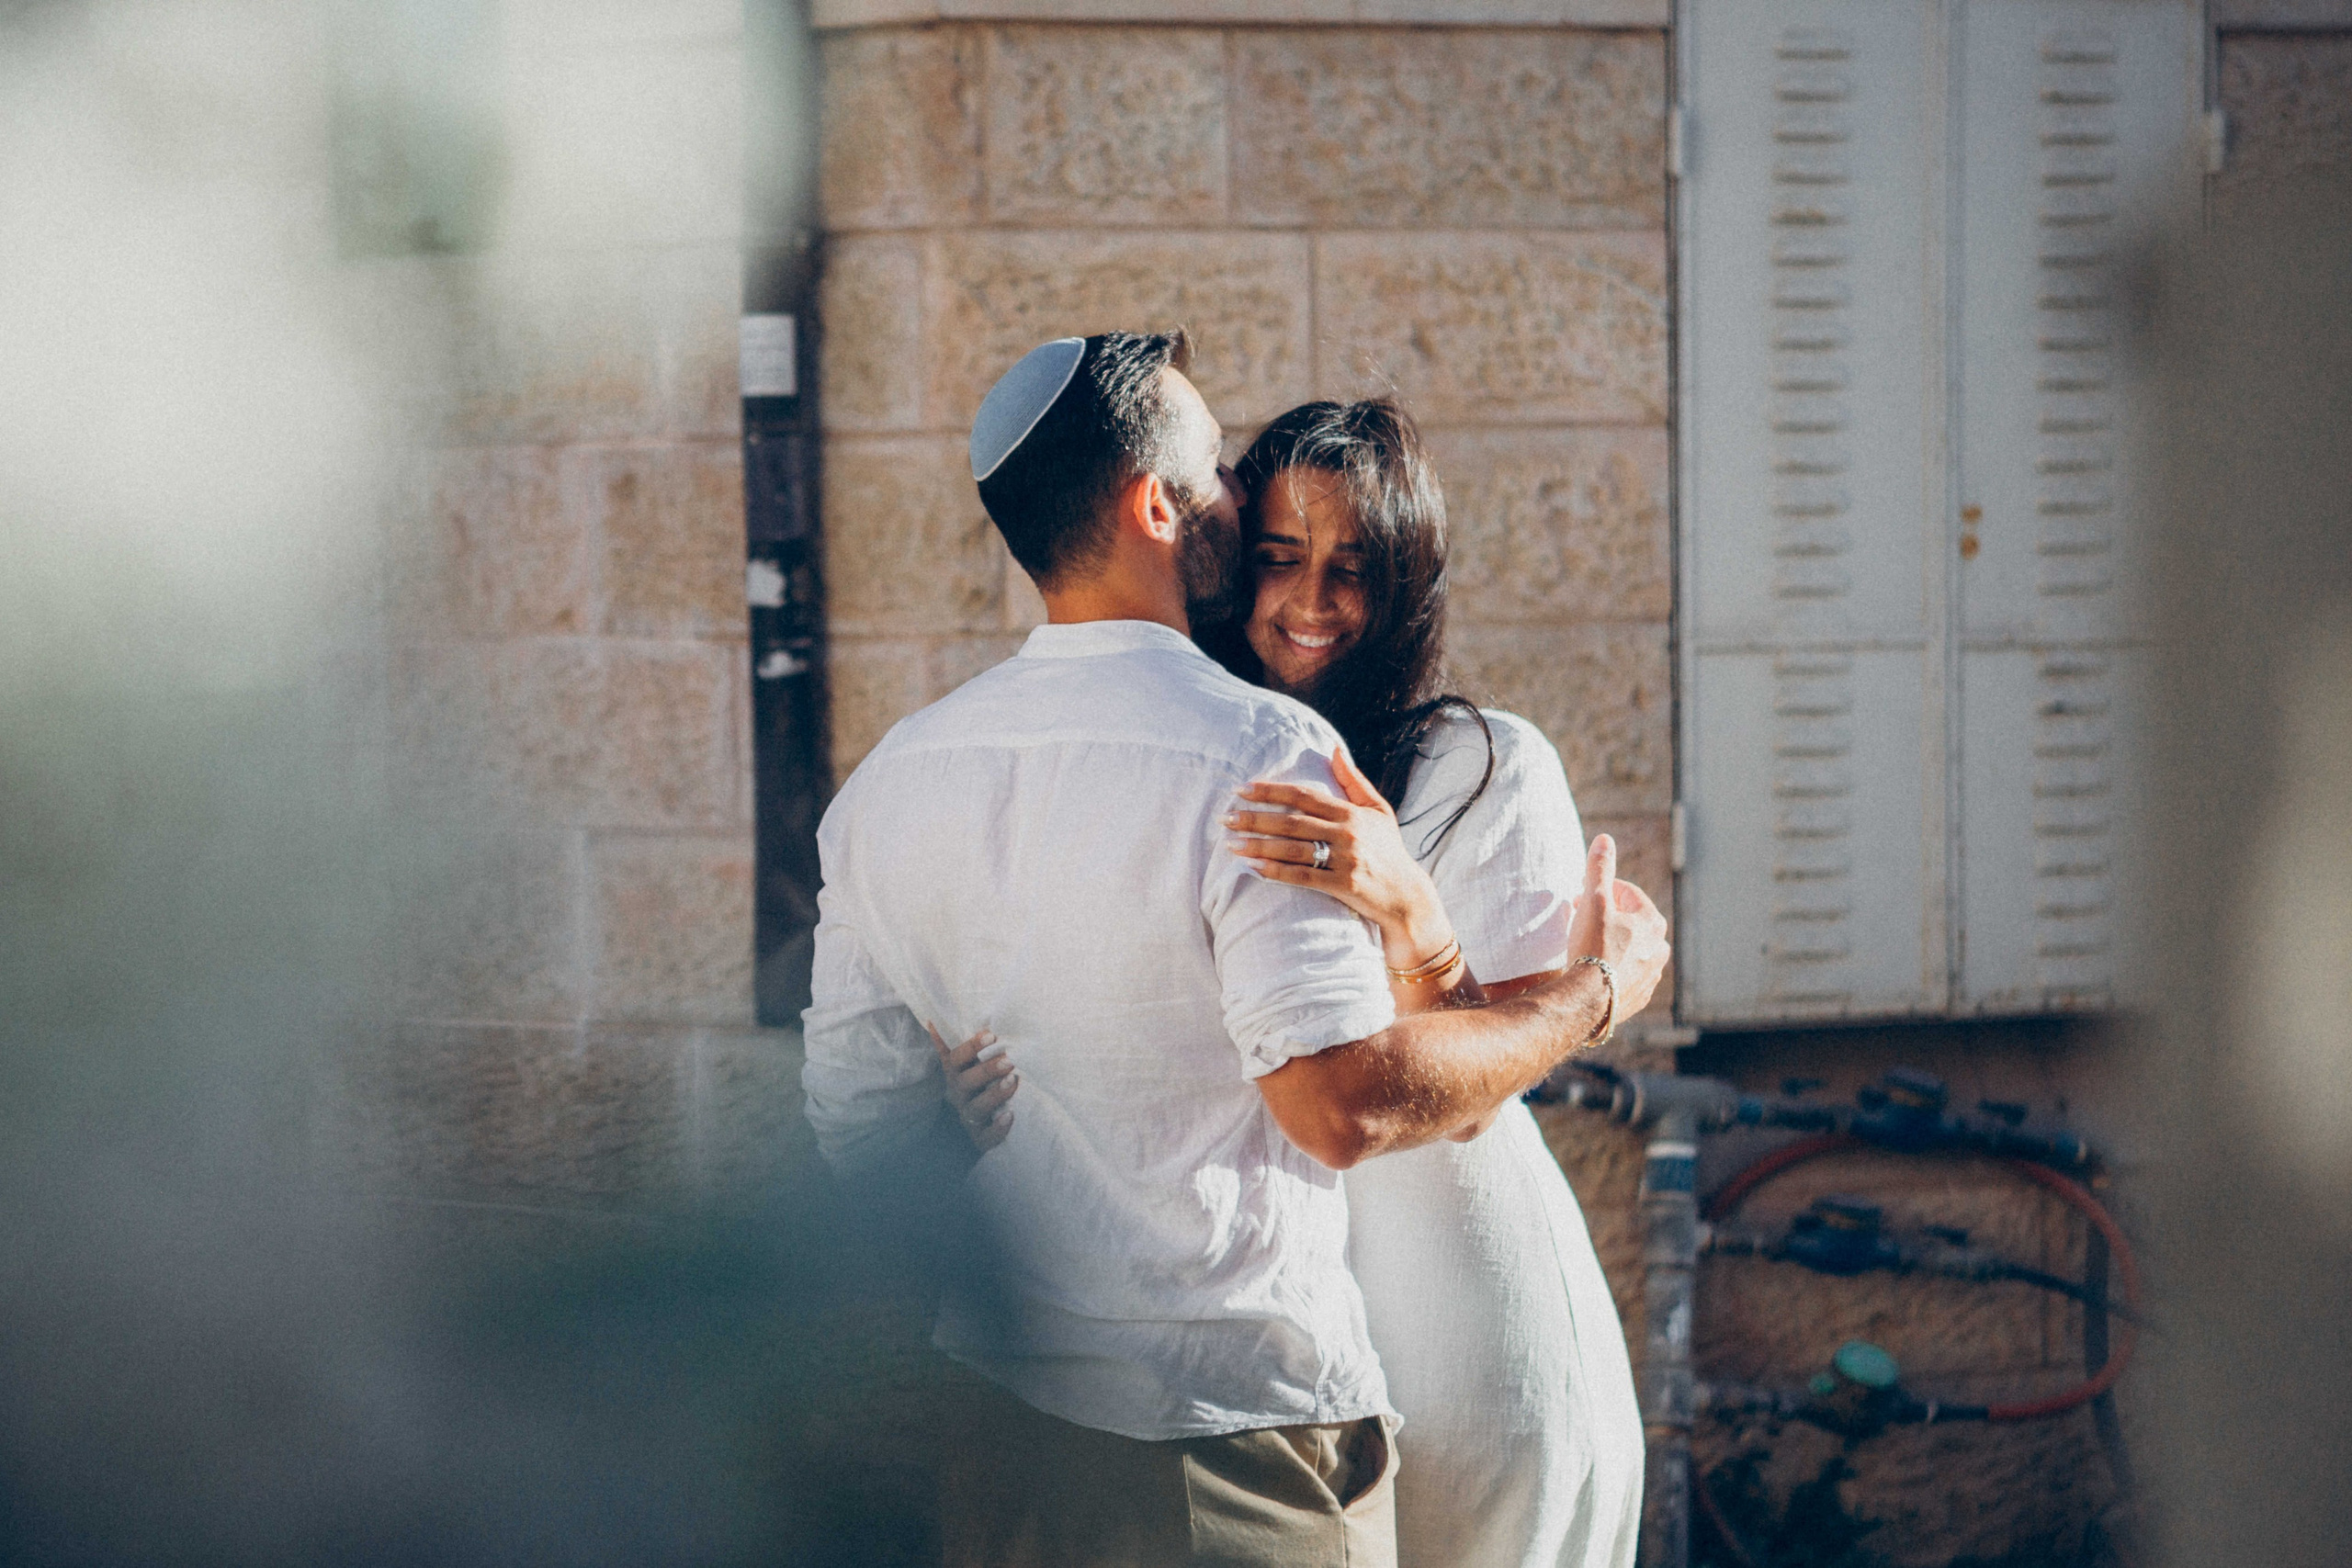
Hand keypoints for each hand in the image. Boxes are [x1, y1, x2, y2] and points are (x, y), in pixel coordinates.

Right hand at [929, 1023, 1017, 1152]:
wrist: (973, 1129)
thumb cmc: (976, 1085)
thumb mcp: (965, 1065)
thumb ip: (954, 1044)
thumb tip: (933, 1019)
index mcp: (956, 1074)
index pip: (955, 1059)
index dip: (970, 1047)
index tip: (990, 1035)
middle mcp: (959, 1095)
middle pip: (965, 1082)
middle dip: (986, 1070)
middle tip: (1008, 1060)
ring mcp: (969, 1118)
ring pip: (976, 1108)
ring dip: (994, 1094)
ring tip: (1013, 1082)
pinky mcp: (980, 1139)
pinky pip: (986, 1136)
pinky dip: (997, 1128)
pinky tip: (1010, 1117)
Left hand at [1226, 749, 1454, 969]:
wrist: (1407, 896)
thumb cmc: (1389, 851)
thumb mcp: (1379, 811)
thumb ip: (1354, 781)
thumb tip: (1334, 749)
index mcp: (1351, 812)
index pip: (1303, 796)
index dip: (1271, 791)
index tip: (1242, 789)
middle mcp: (1347, 832)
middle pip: (1291, 821)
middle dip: (1255, 818)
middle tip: (1226, 816)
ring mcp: (1345, 859)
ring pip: (1292, 849)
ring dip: (1258, 846)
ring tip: (1231, 843)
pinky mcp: (1343, 885)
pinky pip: (1302, 877)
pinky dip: (1276, 873)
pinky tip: (1253, 869)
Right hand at [1563, 835, 1670, 1026]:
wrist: (1589, 1001)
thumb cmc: (1592, 947)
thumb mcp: (1593, 901)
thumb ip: (1599, 869)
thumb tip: (1605, 839)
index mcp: (1652, 921)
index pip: (1628, 893)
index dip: (1602, 889)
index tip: (1581, 894)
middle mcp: (1659, 948)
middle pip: (1632, 922)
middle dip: (1610, 916)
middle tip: (1584, 918)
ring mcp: (1651, 975)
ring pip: (1633, 950)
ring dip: (1615, 943)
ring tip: (1591, 946)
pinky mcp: (1640, 997)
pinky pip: (1629, 976)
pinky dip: (1616, 969)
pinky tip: (1597, 971)